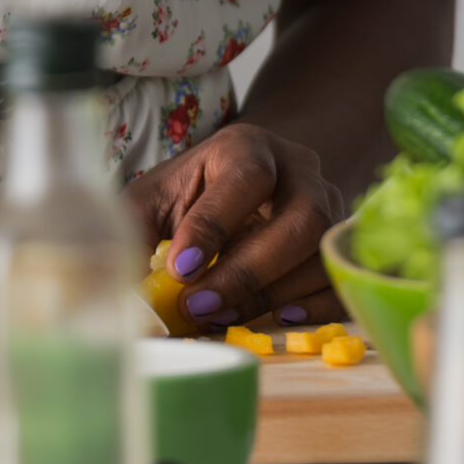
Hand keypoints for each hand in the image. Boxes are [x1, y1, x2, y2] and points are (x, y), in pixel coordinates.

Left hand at [124, 123, 344, 327]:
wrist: (249, 178)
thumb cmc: (194, 191)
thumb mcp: (157, 196)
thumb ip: (136, 231)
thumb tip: (123, 289)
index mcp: (248, 147)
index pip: (245, 177)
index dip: (214, 226)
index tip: (179, 269)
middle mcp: (299, 170)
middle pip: (299, 219)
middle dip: (247, 272)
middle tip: (200, 305)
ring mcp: (330, 206)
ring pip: (323, 253)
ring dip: (273, 295)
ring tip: (222, 315)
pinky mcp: (341, 244)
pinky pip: (340, 281)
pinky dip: (313, 307)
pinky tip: (277, 317)